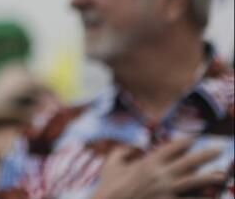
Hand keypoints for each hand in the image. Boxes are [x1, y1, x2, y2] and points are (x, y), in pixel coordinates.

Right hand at [91, 137, 224, 198]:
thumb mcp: (111, 164)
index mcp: (148, 162)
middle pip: (189, 161)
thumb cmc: (108, 186)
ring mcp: (167, 190)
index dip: (185, 141)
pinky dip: (199, 198)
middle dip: (205, 154)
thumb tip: (131, 147)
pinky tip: (209, 196)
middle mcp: (160, 174)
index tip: (194, 137)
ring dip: (210, 177)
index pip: (172, 147)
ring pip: (195, 181)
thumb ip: (121, 152)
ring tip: (221, 174)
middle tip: (218, 149)